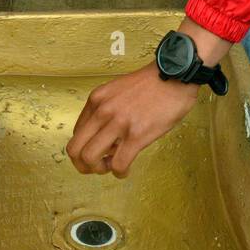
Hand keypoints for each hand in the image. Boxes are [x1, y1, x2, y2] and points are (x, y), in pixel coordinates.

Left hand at [66, 20, 232, 178]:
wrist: (175, 76)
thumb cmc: (151, 84)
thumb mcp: (118, 90)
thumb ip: (107, 110)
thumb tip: (105, 138)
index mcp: (97, 99)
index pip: (76, 133)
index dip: (84, 147)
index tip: (99, 150)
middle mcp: (102, 111)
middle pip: (75, 149)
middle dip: (82, 165)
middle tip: (97, 168)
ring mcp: (118, 123)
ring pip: (90, 158)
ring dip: (99, 170)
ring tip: (112, 167)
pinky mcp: (137, 135)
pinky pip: (118, 164)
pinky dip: (119, 173)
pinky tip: (126, 170)